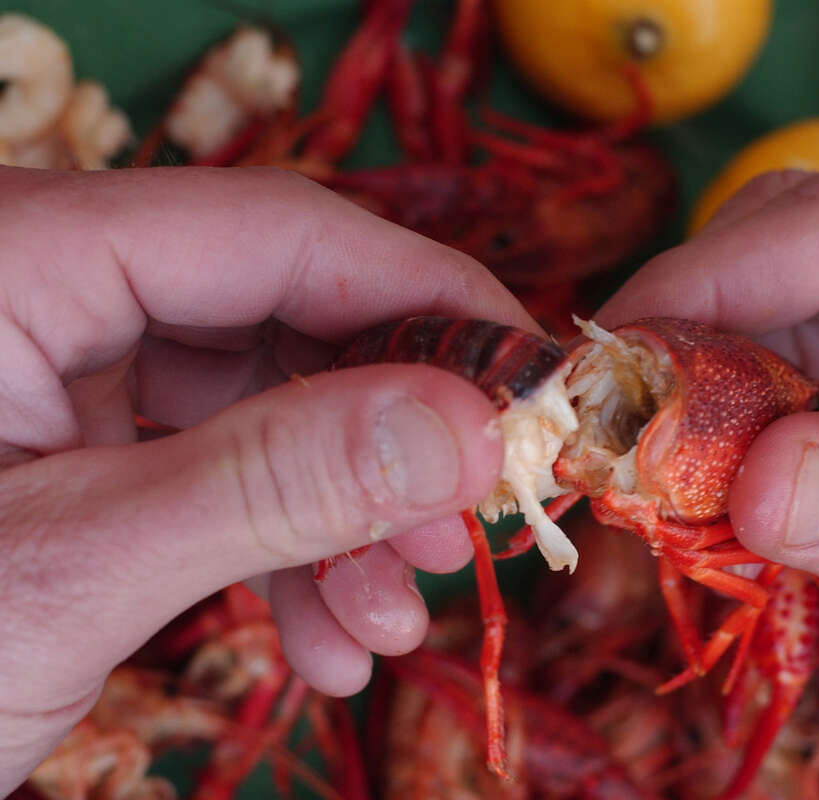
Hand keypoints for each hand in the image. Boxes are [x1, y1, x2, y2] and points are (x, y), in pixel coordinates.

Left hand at [0, 165, 535, 791]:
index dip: (427, 303)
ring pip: (267, 409)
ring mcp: (58, 374)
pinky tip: (329, 635)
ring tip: (393, 618)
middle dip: (390, 441)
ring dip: (348, 518)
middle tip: (468, 532)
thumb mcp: (64, 570)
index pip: (279, 231)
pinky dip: (288, 552)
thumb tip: (470, 426)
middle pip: (285, 322)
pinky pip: (220, 472)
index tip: (532, 386)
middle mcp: (42, 290)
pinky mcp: (73, 451)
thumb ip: (271, 482)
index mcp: (13, 258)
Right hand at [599, 170, 818, 767]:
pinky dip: (748, 423)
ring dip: (711, 384)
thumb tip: (754, 483)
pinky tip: (725, 487)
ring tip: (661, 479)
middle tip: (616, 436)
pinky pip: (808, 367)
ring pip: (789, 304)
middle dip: (696, 333)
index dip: (709, 283)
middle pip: (802, 246)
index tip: (605, 363)